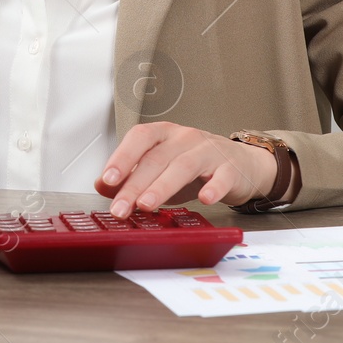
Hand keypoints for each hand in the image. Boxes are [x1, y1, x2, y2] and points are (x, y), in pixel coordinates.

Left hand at [94, 122, 284, 216]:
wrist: (241, 165)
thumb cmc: (196, 167)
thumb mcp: (160, 169)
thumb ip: (131, 176)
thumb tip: (102, 185)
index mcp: (164, 134)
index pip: (139, 138)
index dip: (122, 157)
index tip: (108, 179)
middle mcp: (185, 138)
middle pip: (157, 158)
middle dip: (135, 185)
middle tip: (120, 208)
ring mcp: (209, 151)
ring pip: (183, 166)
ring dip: (162, 186)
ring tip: (146, 205)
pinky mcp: (231, 168)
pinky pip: (221, 176)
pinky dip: (212, 187)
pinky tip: (204, 199)